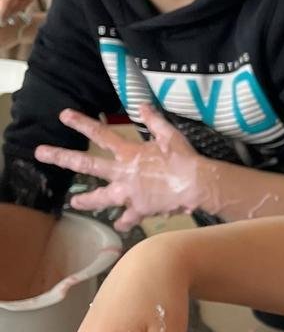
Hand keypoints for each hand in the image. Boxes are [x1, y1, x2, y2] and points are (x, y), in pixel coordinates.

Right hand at [0, 0, 43, 20]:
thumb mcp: (24, 2)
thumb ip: (12, 9)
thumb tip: (1, 19)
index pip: (5, 2)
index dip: (1, 14)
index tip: (2, 23)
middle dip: (0, 10)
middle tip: (2, 21)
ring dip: (0, 6)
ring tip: (4, 15)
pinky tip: (3, 7)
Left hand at [34, 105, 216, 232]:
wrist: (196, 185)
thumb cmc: (184, 159)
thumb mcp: (170, 135)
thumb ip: (154, 120)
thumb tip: (143, 105)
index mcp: (129, 153)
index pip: (100, 133)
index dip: (81, 123)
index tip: (62, 116)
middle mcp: (123, 173)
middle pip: (87, 164)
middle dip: (62, 157)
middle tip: (40, 153)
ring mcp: (129, 194)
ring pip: (101, 198)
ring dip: (86, 200)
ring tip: (74, 203)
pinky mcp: (140, 210)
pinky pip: (128, 218)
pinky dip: (124, 222)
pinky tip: (120, 226)